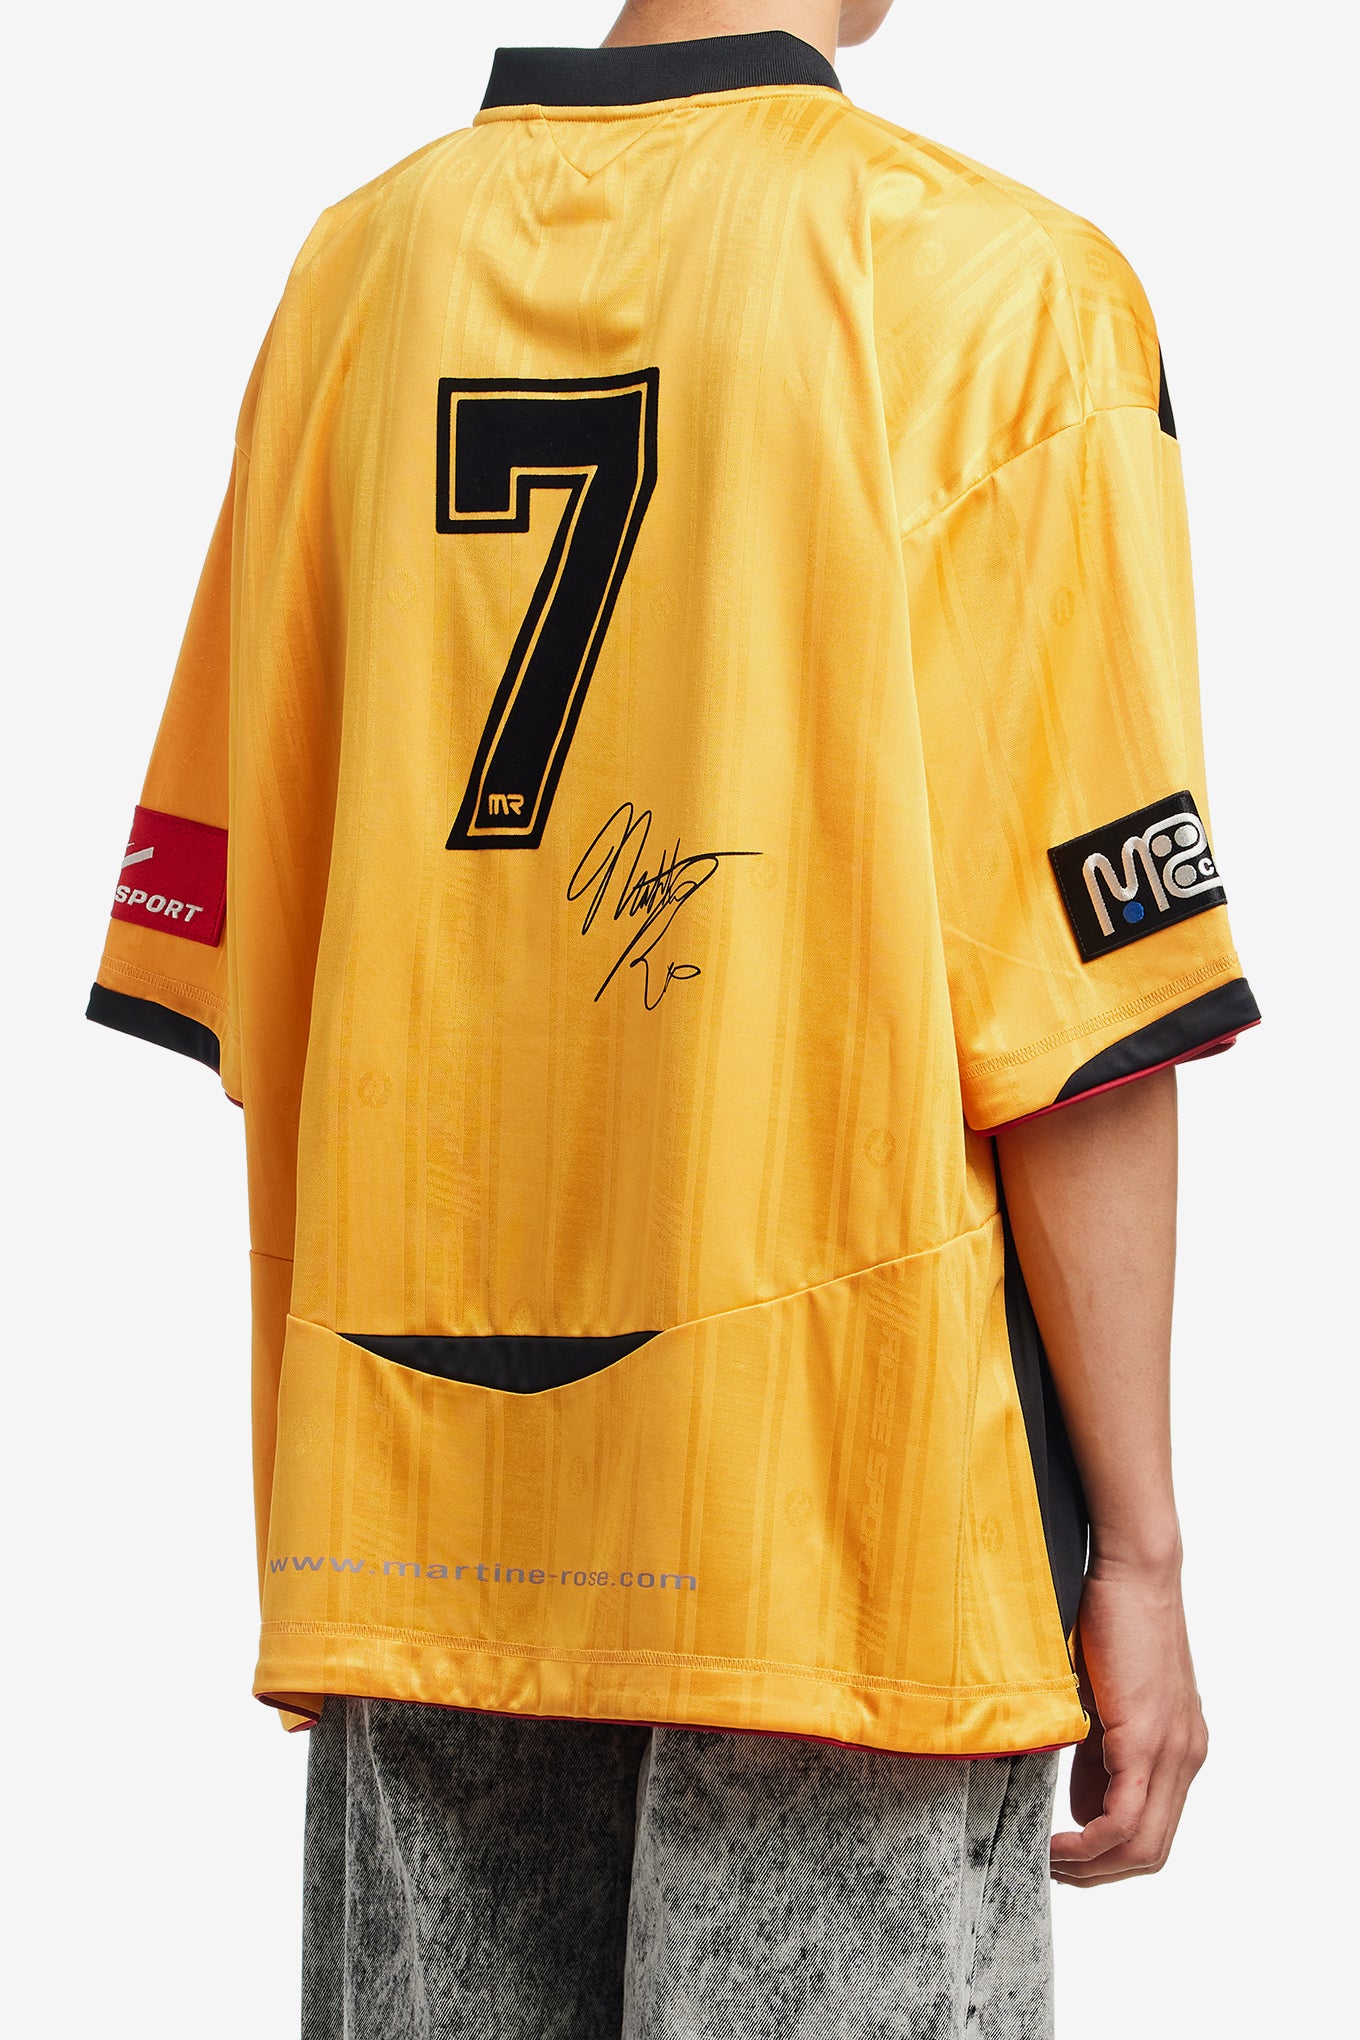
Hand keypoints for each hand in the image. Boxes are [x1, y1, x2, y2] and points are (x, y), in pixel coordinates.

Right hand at [1050, 1554, 1208, 1885]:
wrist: (1135, 1570)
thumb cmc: (1111, 1617)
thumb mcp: (1103, 1699)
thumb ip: (1099, 1755)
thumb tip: (1083, 1806)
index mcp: (1179, 1748)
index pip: (1154, 1831)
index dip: (1110, 1859)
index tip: (1065, 1857)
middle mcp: (1186, 1756)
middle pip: (1152, 1852)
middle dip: (1099, 1875)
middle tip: (1054, 1870)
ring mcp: (1174, 1751)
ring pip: (1143, 1845)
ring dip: (1093, 1866)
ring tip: (1050, 1860)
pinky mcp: (1149, 1739)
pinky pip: (1125, 1818)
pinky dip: (1091, 1843)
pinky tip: (1058, 1843)